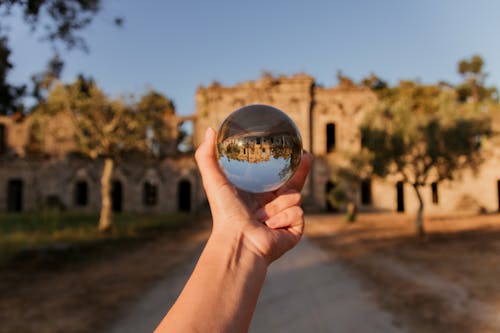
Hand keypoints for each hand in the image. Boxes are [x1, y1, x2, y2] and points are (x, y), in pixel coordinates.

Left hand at [195, 128, 311, 263]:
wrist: (238, 241)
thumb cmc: (225, 214)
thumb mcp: (214, 181)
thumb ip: (206, 156)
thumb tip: (209, 129)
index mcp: (259, 195)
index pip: (277, 176)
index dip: (287, 164)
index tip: (295, 149)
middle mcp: (274, 206)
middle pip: (295, 183)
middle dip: (302, 170)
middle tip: (306, 156)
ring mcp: (286, 218)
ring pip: (295, 197)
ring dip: (278, 205)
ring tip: (262, 216)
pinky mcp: (295, 229)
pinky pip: (298, 212)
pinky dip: (284, 217)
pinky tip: (271, 226)